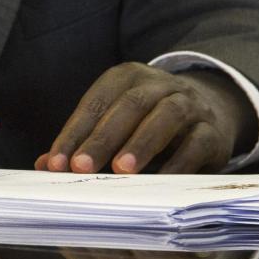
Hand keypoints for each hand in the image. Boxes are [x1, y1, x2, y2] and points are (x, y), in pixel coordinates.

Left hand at [35, 63, 255, 174]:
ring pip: (167, 116)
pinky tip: (160, 181)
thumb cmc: (147, 121)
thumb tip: (45, 166)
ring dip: (142, 143)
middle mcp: (159, 84)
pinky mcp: (213, 130)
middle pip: (129, 105)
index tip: (55, 164)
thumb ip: (83, 141)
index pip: (95, 102)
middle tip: (81, 168)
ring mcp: (190, 104)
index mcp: (127, 77)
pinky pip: (198, 142)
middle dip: (103, 137)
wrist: (210, 109)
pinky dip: (179, 161)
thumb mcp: (116, 123)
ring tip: (121, 171)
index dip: (74, 133)